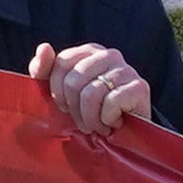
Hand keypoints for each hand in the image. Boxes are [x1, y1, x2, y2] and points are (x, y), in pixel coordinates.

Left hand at [34, 40, 150, 141]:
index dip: (57, 93)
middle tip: (83, 122)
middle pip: (74, 82)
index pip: (61, 64)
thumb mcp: (59, 92)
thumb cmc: (88, 112)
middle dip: (74, 110)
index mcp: (88, 52)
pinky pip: (111, 103)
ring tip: (97, 125)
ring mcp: (126, 69)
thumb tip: (44, 47)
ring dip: (90, 119)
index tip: (66, 107)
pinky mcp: (139, 87)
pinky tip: (113, 123)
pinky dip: (107, 120)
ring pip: (91, 94)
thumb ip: (43, 69)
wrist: (124, 135)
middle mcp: (109, 55)